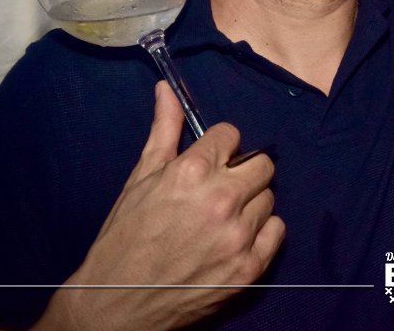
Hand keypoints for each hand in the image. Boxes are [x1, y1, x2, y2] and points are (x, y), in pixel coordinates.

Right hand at [36, 82, 284, 330]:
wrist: (116, 303)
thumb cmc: (124, 238)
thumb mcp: (140, 178)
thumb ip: (163, 130)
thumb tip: (166, 89)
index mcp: (192, 172)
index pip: (232, 135)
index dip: (219, 147)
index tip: (209, 160)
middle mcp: (221, 200)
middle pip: (261, 164)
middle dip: (242, 171)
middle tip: (220, 188)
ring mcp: (238, 236)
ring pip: (269, 197)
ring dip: (250, 203)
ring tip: (222, 218)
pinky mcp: (249, 267)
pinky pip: (278, 231)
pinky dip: (263, 231)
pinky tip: (237, 237)